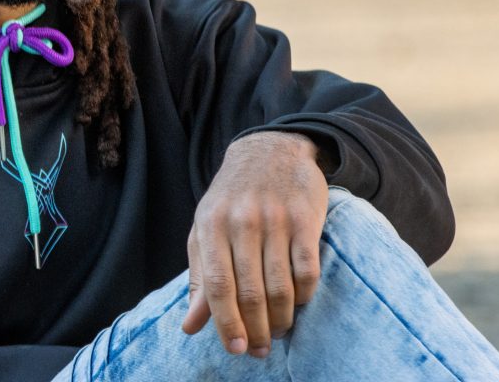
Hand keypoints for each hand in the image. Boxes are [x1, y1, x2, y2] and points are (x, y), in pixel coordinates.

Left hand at [181, 131, 328, 357]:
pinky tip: (299, 303)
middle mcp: (242, 222)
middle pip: (250, 292)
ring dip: (281, 319)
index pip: (218, 285)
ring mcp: (276, 219)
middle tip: (259, 349)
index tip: (235, 349)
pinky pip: (308, 270)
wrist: (269, 149)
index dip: (226, 322)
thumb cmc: (231, 198)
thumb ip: (200, 277)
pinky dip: (305, 296)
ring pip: (281, 286)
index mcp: (212, 225)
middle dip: (256, 329)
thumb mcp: (206, 229)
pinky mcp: (306, 219)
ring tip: (278, 331)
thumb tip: (190, 326)